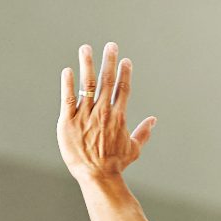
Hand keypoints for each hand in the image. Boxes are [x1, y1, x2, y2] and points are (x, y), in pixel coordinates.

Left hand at [57, 42, 156, 182]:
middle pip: (106, 80)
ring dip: (87, 64)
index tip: (124, 60)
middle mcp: (103, 111)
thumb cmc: (116, 165)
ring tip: (86, 49)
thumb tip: (154, 120)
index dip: (124, 72)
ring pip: (87, 84)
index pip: (123, 88)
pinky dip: (67, 84)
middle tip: (110, 45)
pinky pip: (68, 98)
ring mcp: (85, 115)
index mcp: (118, 116)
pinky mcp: (68, 121)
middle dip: (109, 60)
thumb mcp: (133, 149)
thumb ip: (144, 133)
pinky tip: (67, 71)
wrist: (97, 176)